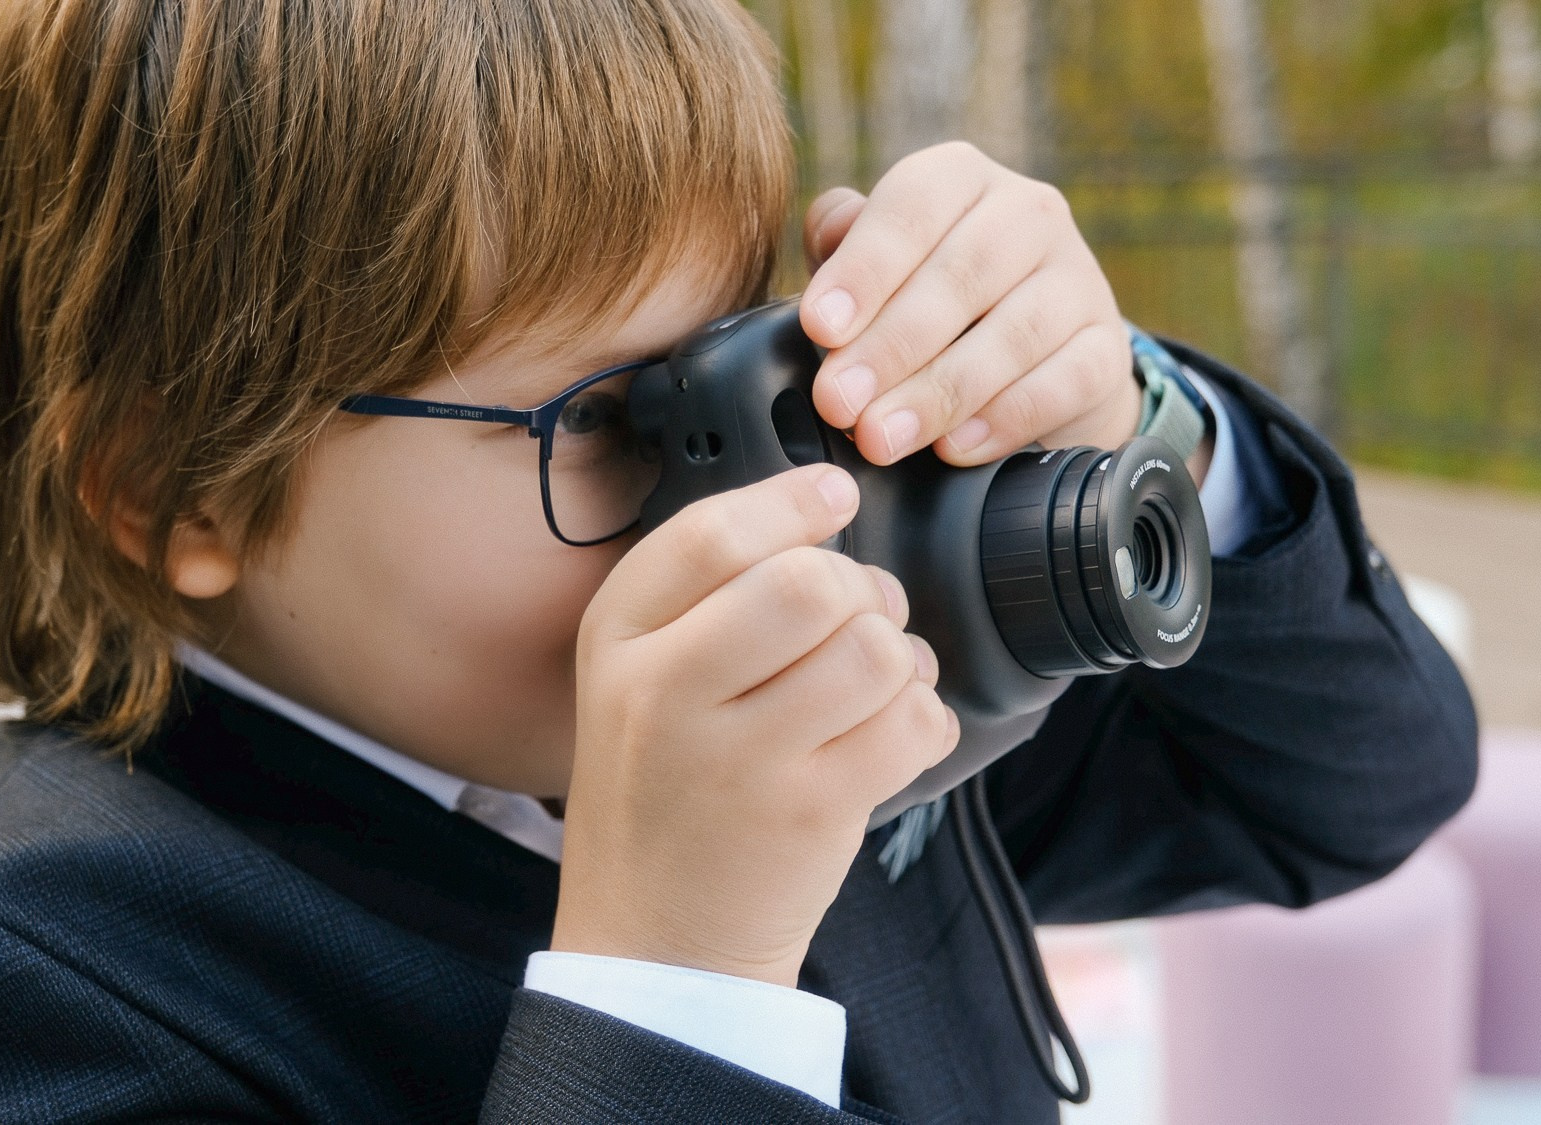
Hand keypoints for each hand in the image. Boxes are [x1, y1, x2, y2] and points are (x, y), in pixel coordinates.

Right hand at [555, 464, 958, 987]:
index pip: (714, 535)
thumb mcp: (638, 675)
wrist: (657, 937)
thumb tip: (826, 500)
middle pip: (810, 584)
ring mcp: (739, 759)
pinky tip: (888, 736)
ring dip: (899, 658)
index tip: (835, 495)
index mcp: (617, 639)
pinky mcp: (809, 814)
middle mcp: (665, 692)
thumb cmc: (665, 787)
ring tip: (874, 684)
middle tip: (859, 621)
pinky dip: (923, 719)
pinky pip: (913, 721)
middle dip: (861, 591)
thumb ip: (708, 590)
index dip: (793, 501)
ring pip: (874, 650)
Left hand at [799, 141, 1142, 468]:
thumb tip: (826, 235)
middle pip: (961, 274)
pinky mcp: (1107, 349)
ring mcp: (1078, 280)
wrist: (1034, 357)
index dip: (864, 267)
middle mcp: (1029, 214)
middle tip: (838, 401)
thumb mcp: (881, 265)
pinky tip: (953, 448)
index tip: (819, 326)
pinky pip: (1061, 384)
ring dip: (938, 392)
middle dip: (890, 346)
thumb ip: (843, 244)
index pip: (913, 204)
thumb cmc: (932, 302)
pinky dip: (1003, 419)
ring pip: (1013, 333)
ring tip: (881, 436)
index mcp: (962, 178)